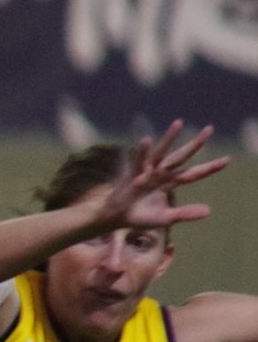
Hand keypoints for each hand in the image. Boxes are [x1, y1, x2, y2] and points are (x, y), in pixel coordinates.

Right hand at [99, 121, 227, 230]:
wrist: (115, 220)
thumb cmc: (138, 217)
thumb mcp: (165, 218)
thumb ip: (185, 213)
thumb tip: (210, 211)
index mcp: (169, 183)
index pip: (193, 174)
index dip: (209, 168)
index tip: (227, 160)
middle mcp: (160, 174)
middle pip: (181, 157)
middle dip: (195, 144)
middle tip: (210, 129)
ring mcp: (146, 173)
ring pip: (161, 153)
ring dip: (169, 138)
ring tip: (179, 122)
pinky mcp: (131, 176)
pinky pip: (137, 162)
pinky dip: (142, 152)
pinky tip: (145, 140)